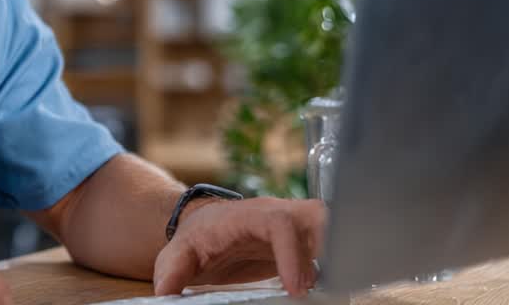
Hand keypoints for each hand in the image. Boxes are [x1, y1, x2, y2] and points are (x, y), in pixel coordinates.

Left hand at [153, 197, 326, 297]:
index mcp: (251, 215)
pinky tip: (332, 290)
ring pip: (337, 229)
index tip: (296, 287)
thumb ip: (172, 270)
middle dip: (335, 246)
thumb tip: (166, 294)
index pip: (280, 223)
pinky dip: (340, 267)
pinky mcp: (309, 245)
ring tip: (333, 288)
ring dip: (343, 257)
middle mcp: (281, 216)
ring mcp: (299, 229)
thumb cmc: (197, 237)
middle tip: (329, 285)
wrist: (207, 228)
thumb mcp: (180, 251)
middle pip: (322, 216)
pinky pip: (335, 249)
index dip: (293, 253)